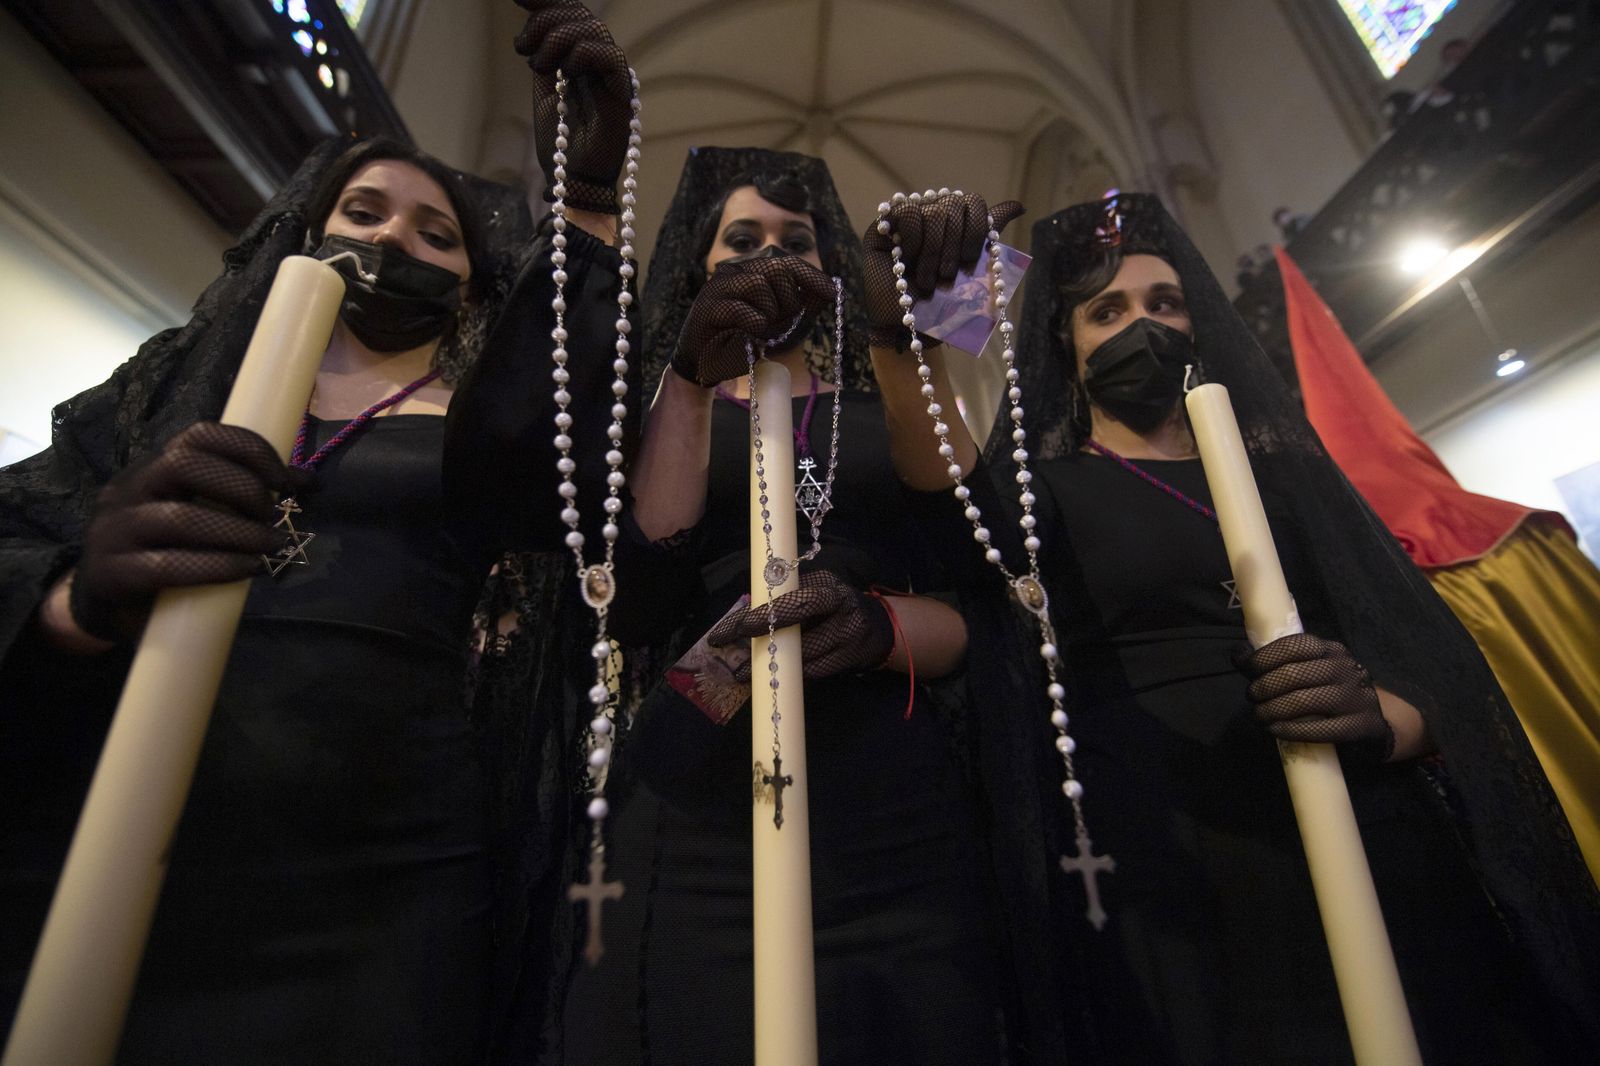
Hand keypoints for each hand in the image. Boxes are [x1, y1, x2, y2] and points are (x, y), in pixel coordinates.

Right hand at [70, 423, 304, 640]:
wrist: (103, 604)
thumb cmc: (163, 551)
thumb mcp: (200, 514)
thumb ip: (240, 495)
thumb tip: (308, 482)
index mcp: (154, 468)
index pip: (199, 435)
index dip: (249, 449)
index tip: (288, 481)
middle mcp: (128, 490)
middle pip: (183, 464)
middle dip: (242, 487)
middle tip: (272, 516)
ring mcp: (114, 531)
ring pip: (179, 517)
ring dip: (238, 532)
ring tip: (272, 547)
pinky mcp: (112, 574)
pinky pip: (166, 566)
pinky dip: (217, 566)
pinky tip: (248, 570)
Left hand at [516, 0, 633, 213]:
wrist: (572, 178)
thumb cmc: (561, 143)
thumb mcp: (544, 91)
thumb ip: (543, 60)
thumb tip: (529, 31)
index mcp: (582, 58)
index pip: (569, 16)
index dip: (545, 2)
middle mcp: (600, 61)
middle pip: (579, 15)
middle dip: (545, 18)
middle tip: (523, 45)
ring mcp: (612, 74)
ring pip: (591, 28)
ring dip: (557, 37)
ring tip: (538, 64)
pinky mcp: (621, 90)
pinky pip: (607, 54)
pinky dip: (581, 54)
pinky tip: (564, 72)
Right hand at [670, 255, 835, 386]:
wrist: (705, 363)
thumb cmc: (742, 339)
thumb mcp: (776, 321)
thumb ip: (798, 305)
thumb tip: (830, 290)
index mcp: (751, 272)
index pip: (787, 263)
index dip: (811, 276)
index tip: (833, 292)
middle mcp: (734, 272)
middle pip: (776, 270)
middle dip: (788, 299)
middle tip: (780, 321)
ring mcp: (719, 288)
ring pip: (758, 284)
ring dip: (768, 313)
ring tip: (759, 328)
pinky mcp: (708, 308)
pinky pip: (741, 309)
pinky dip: (753, 323)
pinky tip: (749, 334)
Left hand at [706, 570, 893, 680]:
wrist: (881, 630)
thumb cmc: (837, 609)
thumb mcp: (818, 593)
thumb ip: (790, 599)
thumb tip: (747, 611)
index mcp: (827, 584)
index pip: (789, 595)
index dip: (760, 610)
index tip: (732, 625)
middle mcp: (839, 604)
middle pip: (796, 614)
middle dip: (759, 628)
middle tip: (726, 643)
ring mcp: (846, 633)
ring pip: (802, 651)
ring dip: (769, 663)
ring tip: (740, 672)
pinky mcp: (849, 659)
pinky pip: (814, 671)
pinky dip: (790, 675)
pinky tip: (772, 679)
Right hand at [862, 191, 1023, 348]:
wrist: (909, 328)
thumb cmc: (941, 303)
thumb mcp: (972, 269)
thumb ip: (988, 235)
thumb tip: (1020, 206)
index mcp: (954, 221)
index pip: (973, 202)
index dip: (976, 227)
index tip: (971, 257)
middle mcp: (931, 213)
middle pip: (953, 205)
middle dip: (954, 244)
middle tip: (947, 274)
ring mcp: (907, 218)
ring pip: (931, 210)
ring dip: (932, 250)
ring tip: (927, 277)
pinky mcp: (884, 225)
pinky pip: (905, 211)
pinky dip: (911, 237)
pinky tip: (905, 256)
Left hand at [1236, 633, 1394, 761]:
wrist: (1373, 724)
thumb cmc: (1330, 694)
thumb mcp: (1310, 671)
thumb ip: (1278, 663)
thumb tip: (1238, 654)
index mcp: (1331, 650)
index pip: (1293, 645)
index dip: (1263, 657)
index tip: (1246, 669)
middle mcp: (1346, 669)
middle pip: (1294, 674)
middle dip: (1263, 687)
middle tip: (1252, 697)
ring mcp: (1357, 697)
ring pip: (1305, 701)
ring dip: (1273, 710)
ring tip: (1261, 716)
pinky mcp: (1363, 725)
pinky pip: (1322, 729)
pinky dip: (1292, 730)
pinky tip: (1276, 730)